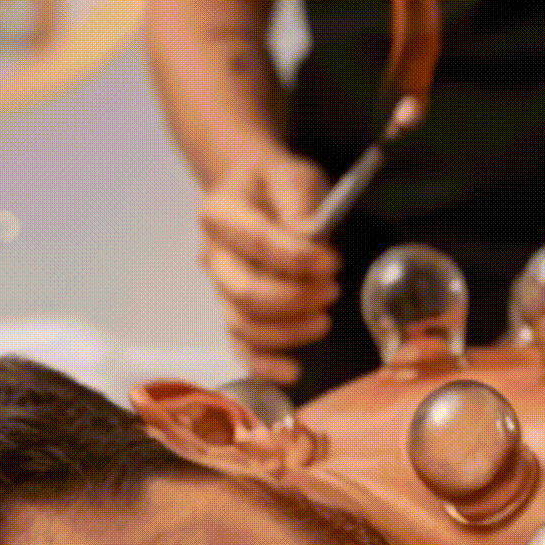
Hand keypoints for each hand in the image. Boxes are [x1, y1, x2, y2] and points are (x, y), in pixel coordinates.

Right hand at [199, 152, 340, 384]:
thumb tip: (309, 236)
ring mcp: (220, 289)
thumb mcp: (291, 173)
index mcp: (218, 215)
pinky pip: (241, 347)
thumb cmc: (275, 183)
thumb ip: (297, 198)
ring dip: (289, 331)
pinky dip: (264, 365)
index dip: (296, 258)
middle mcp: (212, 256)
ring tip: (325, 319)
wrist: (255, 192)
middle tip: (333, 290)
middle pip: (246, 293)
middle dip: (295, 299)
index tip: (331, 261)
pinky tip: (293, 371)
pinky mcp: (233, 313)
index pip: (256, 243)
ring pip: (245, 325)